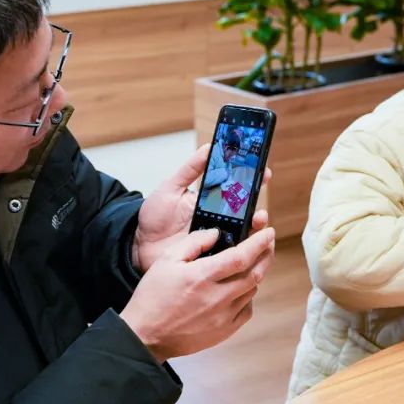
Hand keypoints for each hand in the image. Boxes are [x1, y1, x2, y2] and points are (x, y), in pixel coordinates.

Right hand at [120, 225, 275, 361]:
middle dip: (266, 255)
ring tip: (254, 262)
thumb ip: (193, 243)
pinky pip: (246, 310)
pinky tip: (240, 289)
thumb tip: (216, 234)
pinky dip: (248, 296)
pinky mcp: (224, 331)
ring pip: (252, 291)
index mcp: (202, 276)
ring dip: (257, 274)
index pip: (241, 256)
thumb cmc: (152, 297)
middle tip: (268, 243)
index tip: (268, 232)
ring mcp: (223, 316)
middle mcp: (217, 297)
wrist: (146, 336)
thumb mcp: (166, 260)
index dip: (259, 242)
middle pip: (255, 273)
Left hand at [132, 144, 270, 272]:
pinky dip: (243, 250)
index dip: (253, 180)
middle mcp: (218, 220)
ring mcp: (217, 239)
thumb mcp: (170, 187)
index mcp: (211, 201)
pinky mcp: (212, 257)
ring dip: (255, 227)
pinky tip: (248, 245)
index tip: (264, 172)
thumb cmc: (154, 217)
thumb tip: (209, 147)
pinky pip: (231, 255)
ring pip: (244, 234)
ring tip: (257, 221)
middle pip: (246, 213)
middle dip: (258, 207)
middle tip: (261, 203)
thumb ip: (189, 169)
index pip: (237, 189)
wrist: (139, 245)